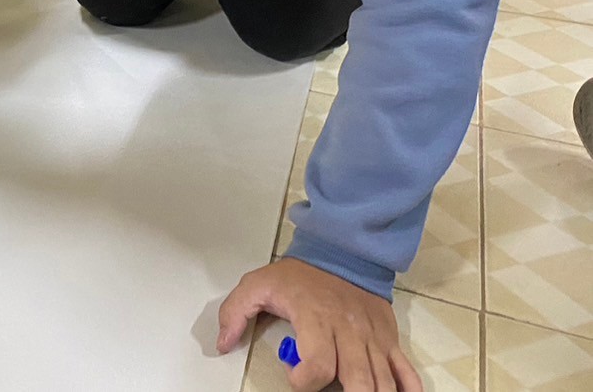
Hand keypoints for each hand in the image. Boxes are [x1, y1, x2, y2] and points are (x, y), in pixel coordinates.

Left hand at [217, 258, 420, 391]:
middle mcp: (349, 331)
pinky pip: (406, 372)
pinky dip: (407, 390)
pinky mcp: (388, 339)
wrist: (341, 251)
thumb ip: (235, 312)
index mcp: (316, 318)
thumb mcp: (257, 284)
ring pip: (383, 382)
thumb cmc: (299, 274)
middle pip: (358, 382)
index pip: (319, 366)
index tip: (293, 377)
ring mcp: (373, 338)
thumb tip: (223, 344)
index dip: (304, 383)